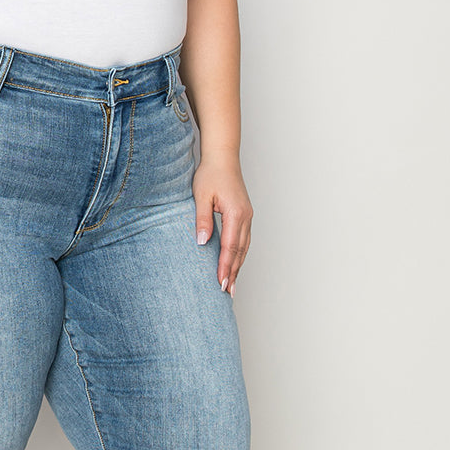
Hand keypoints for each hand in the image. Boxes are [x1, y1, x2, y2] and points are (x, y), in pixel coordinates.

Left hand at [192, 155, 251, 294]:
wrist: (223, 158)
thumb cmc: (210, 174)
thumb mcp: (201, 196)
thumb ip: (202, 220)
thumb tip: (203, 242)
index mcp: (235, 213)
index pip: (230, 247)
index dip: (225, 267)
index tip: (220, 283)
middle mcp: (245, 217)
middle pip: (240, 251)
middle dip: (233, 272)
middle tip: (227, 292)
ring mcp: (247, 216)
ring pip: (244, 247)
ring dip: (238, 266)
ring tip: (232, 285)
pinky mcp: (245, 215)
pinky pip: (244, 240)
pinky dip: (240, 255)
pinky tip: (235, 264)